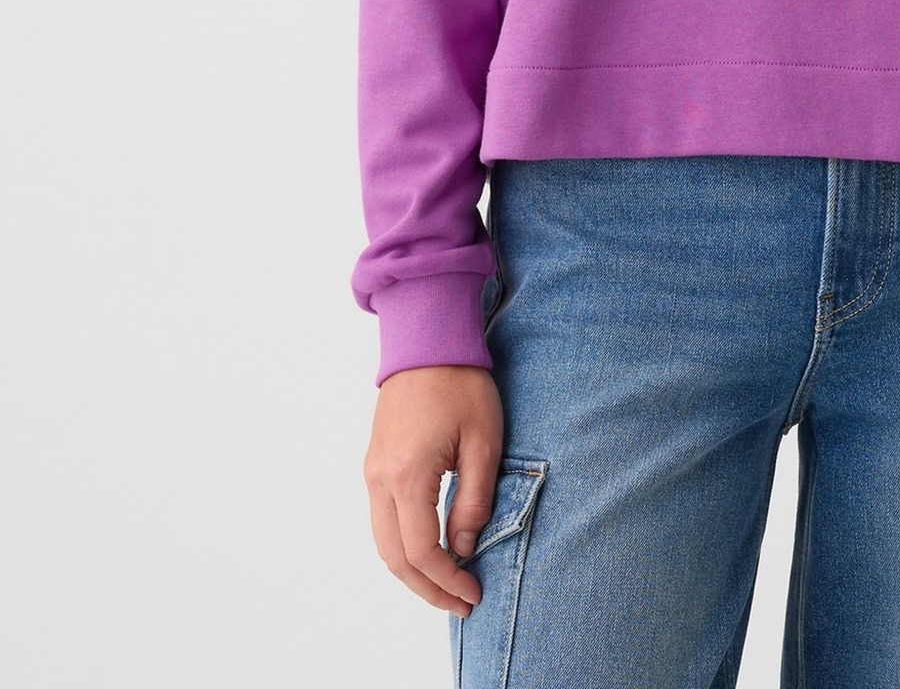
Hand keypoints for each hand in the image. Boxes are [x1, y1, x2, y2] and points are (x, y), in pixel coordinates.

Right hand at [363, 365, 504, 617]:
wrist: (426, 339)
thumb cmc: (461, 383)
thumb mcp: (483, 442)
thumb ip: (474, 500)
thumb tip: (465, 548)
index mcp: (409, 475)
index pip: (423, 551)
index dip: (448, 581)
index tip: (474, 594)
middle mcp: (381, 479)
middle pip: (395, 558)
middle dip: (428, 589)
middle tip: (461, 604)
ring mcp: (372, 472)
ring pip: (383, 543)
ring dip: (413, 572)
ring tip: (447, 586)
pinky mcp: (374, 464)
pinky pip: (381, 521)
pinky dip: (402, 546)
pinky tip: (429, 551)